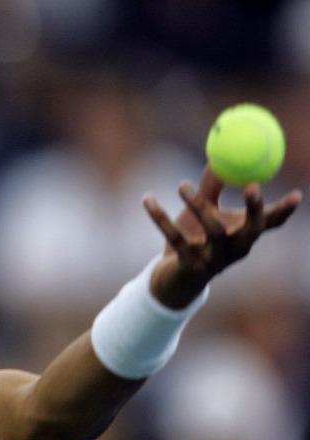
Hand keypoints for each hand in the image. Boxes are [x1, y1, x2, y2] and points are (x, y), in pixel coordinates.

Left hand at [143, 166, 302, 308]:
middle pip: (252, 230)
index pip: (270, 223)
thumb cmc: (195, 239)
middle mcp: (234, 249)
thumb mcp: (206, 213)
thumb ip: (212, 187)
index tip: (297, 195)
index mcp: (244, 236)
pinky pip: (175, 237)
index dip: (284, 210)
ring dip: (199, 204)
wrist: (173, 279)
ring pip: (213, 231)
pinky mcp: (189, 265)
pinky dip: (160, 217)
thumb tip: (218, 156)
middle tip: (252, 185)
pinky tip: (147, 199)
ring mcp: (213, 260)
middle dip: (256, 209)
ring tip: (181, 184)